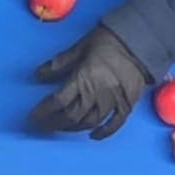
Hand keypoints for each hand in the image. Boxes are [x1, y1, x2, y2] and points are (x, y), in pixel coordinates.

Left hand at [29, 26, 148, 139]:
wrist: (141, 39)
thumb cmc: (108, 41)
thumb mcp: (80, 47)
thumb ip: (60, 63)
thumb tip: (38, 75)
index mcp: (84, 78)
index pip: (58, 101)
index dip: (43, 111)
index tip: (33, 117)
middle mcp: (97, 94)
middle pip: (71, 116)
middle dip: (54, 123)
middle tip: (43, 126)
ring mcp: (113, 101)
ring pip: (89, 122)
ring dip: (73, 128)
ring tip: (62, 127)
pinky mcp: (127, 105)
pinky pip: (114, 124)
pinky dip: (103, 133)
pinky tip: (92, 136)